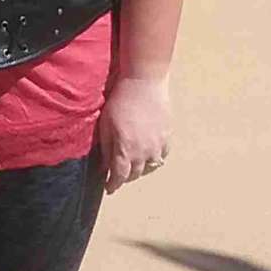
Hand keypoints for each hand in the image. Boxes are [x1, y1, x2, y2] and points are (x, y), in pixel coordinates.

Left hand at [96, 76, 171, 194]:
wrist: (144, 82)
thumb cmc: (120, 101)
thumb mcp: (105, 125)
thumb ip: (106, 149)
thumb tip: (104, 167)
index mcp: (125, 150)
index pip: (119, 177)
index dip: (113, 185)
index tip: (109, 188)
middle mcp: (143, 152)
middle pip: (134, 174)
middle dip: (125, 176)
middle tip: (118, 173)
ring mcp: (157, 145)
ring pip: (150, 167)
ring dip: (140, 168)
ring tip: (134, 163)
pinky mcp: (167, 136)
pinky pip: (162, 155)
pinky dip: (154, 157)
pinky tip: (148, 152)